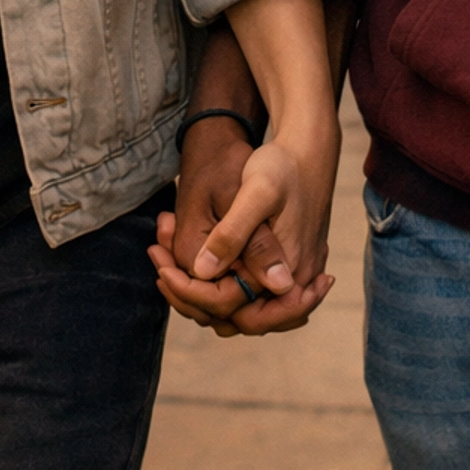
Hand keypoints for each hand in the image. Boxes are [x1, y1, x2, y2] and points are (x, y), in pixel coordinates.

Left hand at [151, 116, 333, 336]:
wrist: (309, 151)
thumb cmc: (282, 166)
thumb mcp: (257, 192)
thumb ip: (234, 234)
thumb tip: (204, 272)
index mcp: (286, 273)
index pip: (230, 307)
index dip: (191, 293)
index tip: (162, 269)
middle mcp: (292, 286)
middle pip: (233, 318)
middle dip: (192, 296)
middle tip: (161, 266)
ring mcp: (291, 280)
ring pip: (240, 310)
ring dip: (203, 292)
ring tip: (171, 261)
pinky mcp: (285, 270)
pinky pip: (249, 296)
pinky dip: (220, 283)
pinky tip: (200, 261)